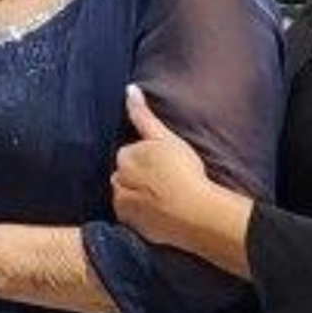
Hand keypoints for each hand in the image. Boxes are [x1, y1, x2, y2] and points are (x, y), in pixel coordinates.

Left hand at [112, 86, 215, 248]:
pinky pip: (130, 215)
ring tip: (163, 197)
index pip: (130, 153)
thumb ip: (143, 114)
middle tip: (165, 181)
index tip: (165, 164)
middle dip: (138, 176)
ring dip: (138, 194)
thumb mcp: (165, 137)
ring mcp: (121, 202)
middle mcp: (116, 178)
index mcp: (125, 155)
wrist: (194, 213)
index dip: (148, 159)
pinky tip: (159, 212)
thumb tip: (129, 89)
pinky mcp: (128, 223)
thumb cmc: (184, 171)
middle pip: (125, 174)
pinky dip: (140, 213)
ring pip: (126, 194)